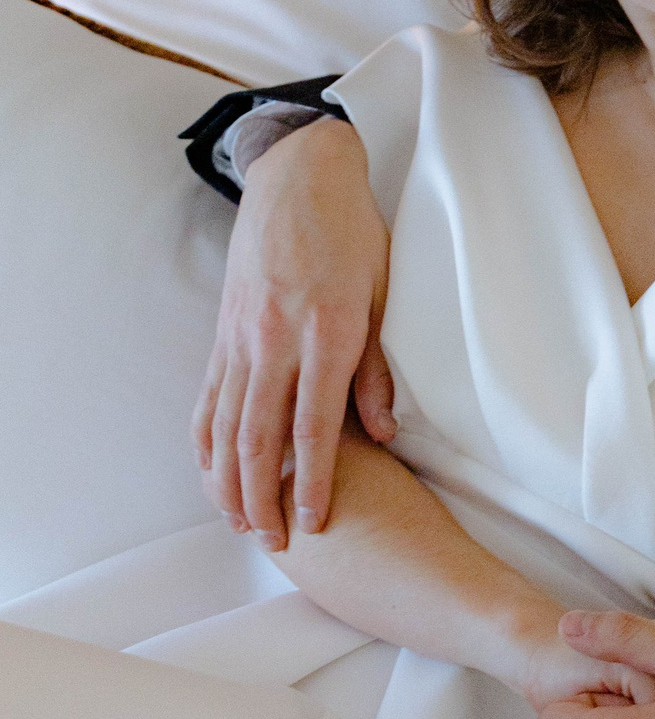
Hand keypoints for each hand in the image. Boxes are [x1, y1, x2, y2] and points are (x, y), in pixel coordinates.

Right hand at [193, 117, 393, 547]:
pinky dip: (206, 439)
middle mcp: (277, 340)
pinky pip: (209, 395)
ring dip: (228, 479)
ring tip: (239, 521)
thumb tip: (381, 435)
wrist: (300, 177)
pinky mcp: (224, 331)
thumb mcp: (383, 295)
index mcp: (325, 333)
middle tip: (273, 540)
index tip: (315, 521)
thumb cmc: (354, 235)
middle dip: (264, 496)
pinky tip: (210, 472)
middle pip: (260, 438)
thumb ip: (377, 370)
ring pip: (226, 423)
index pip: (315, 427)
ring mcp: (243, 336)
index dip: (313, 481)